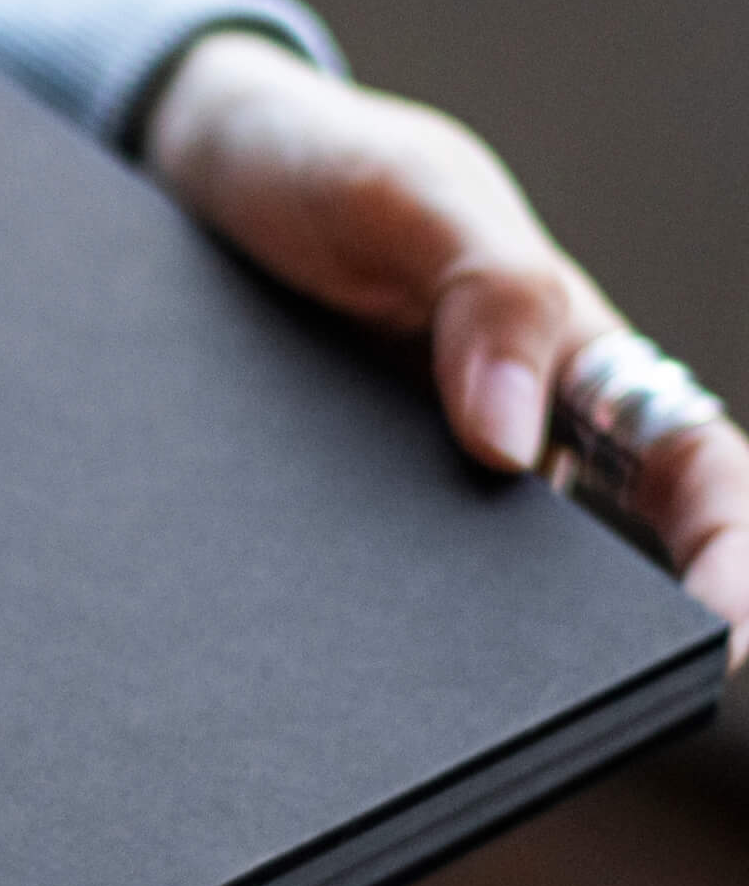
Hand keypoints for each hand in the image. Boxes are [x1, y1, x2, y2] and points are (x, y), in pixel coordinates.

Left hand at [145, 31, 748, 669]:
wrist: (191, 175)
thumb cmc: (323, 165)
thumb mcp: (406, 194)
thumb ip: (482, 291)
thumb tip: (512, 448)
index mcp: (570, 357)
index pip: (693, 472)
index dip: (732, 554)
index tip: (727, 641)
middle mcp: (506, 434)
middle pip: (598, 566)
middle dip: (609, 650)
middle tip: (581, 720)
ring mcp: (412, 480)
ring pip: (472, 594)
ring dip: (469, 654)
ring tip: (429, 716)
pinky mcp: (326, 503)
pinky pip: (357, 577)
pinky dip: (356, 622)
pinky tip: (311, 667)